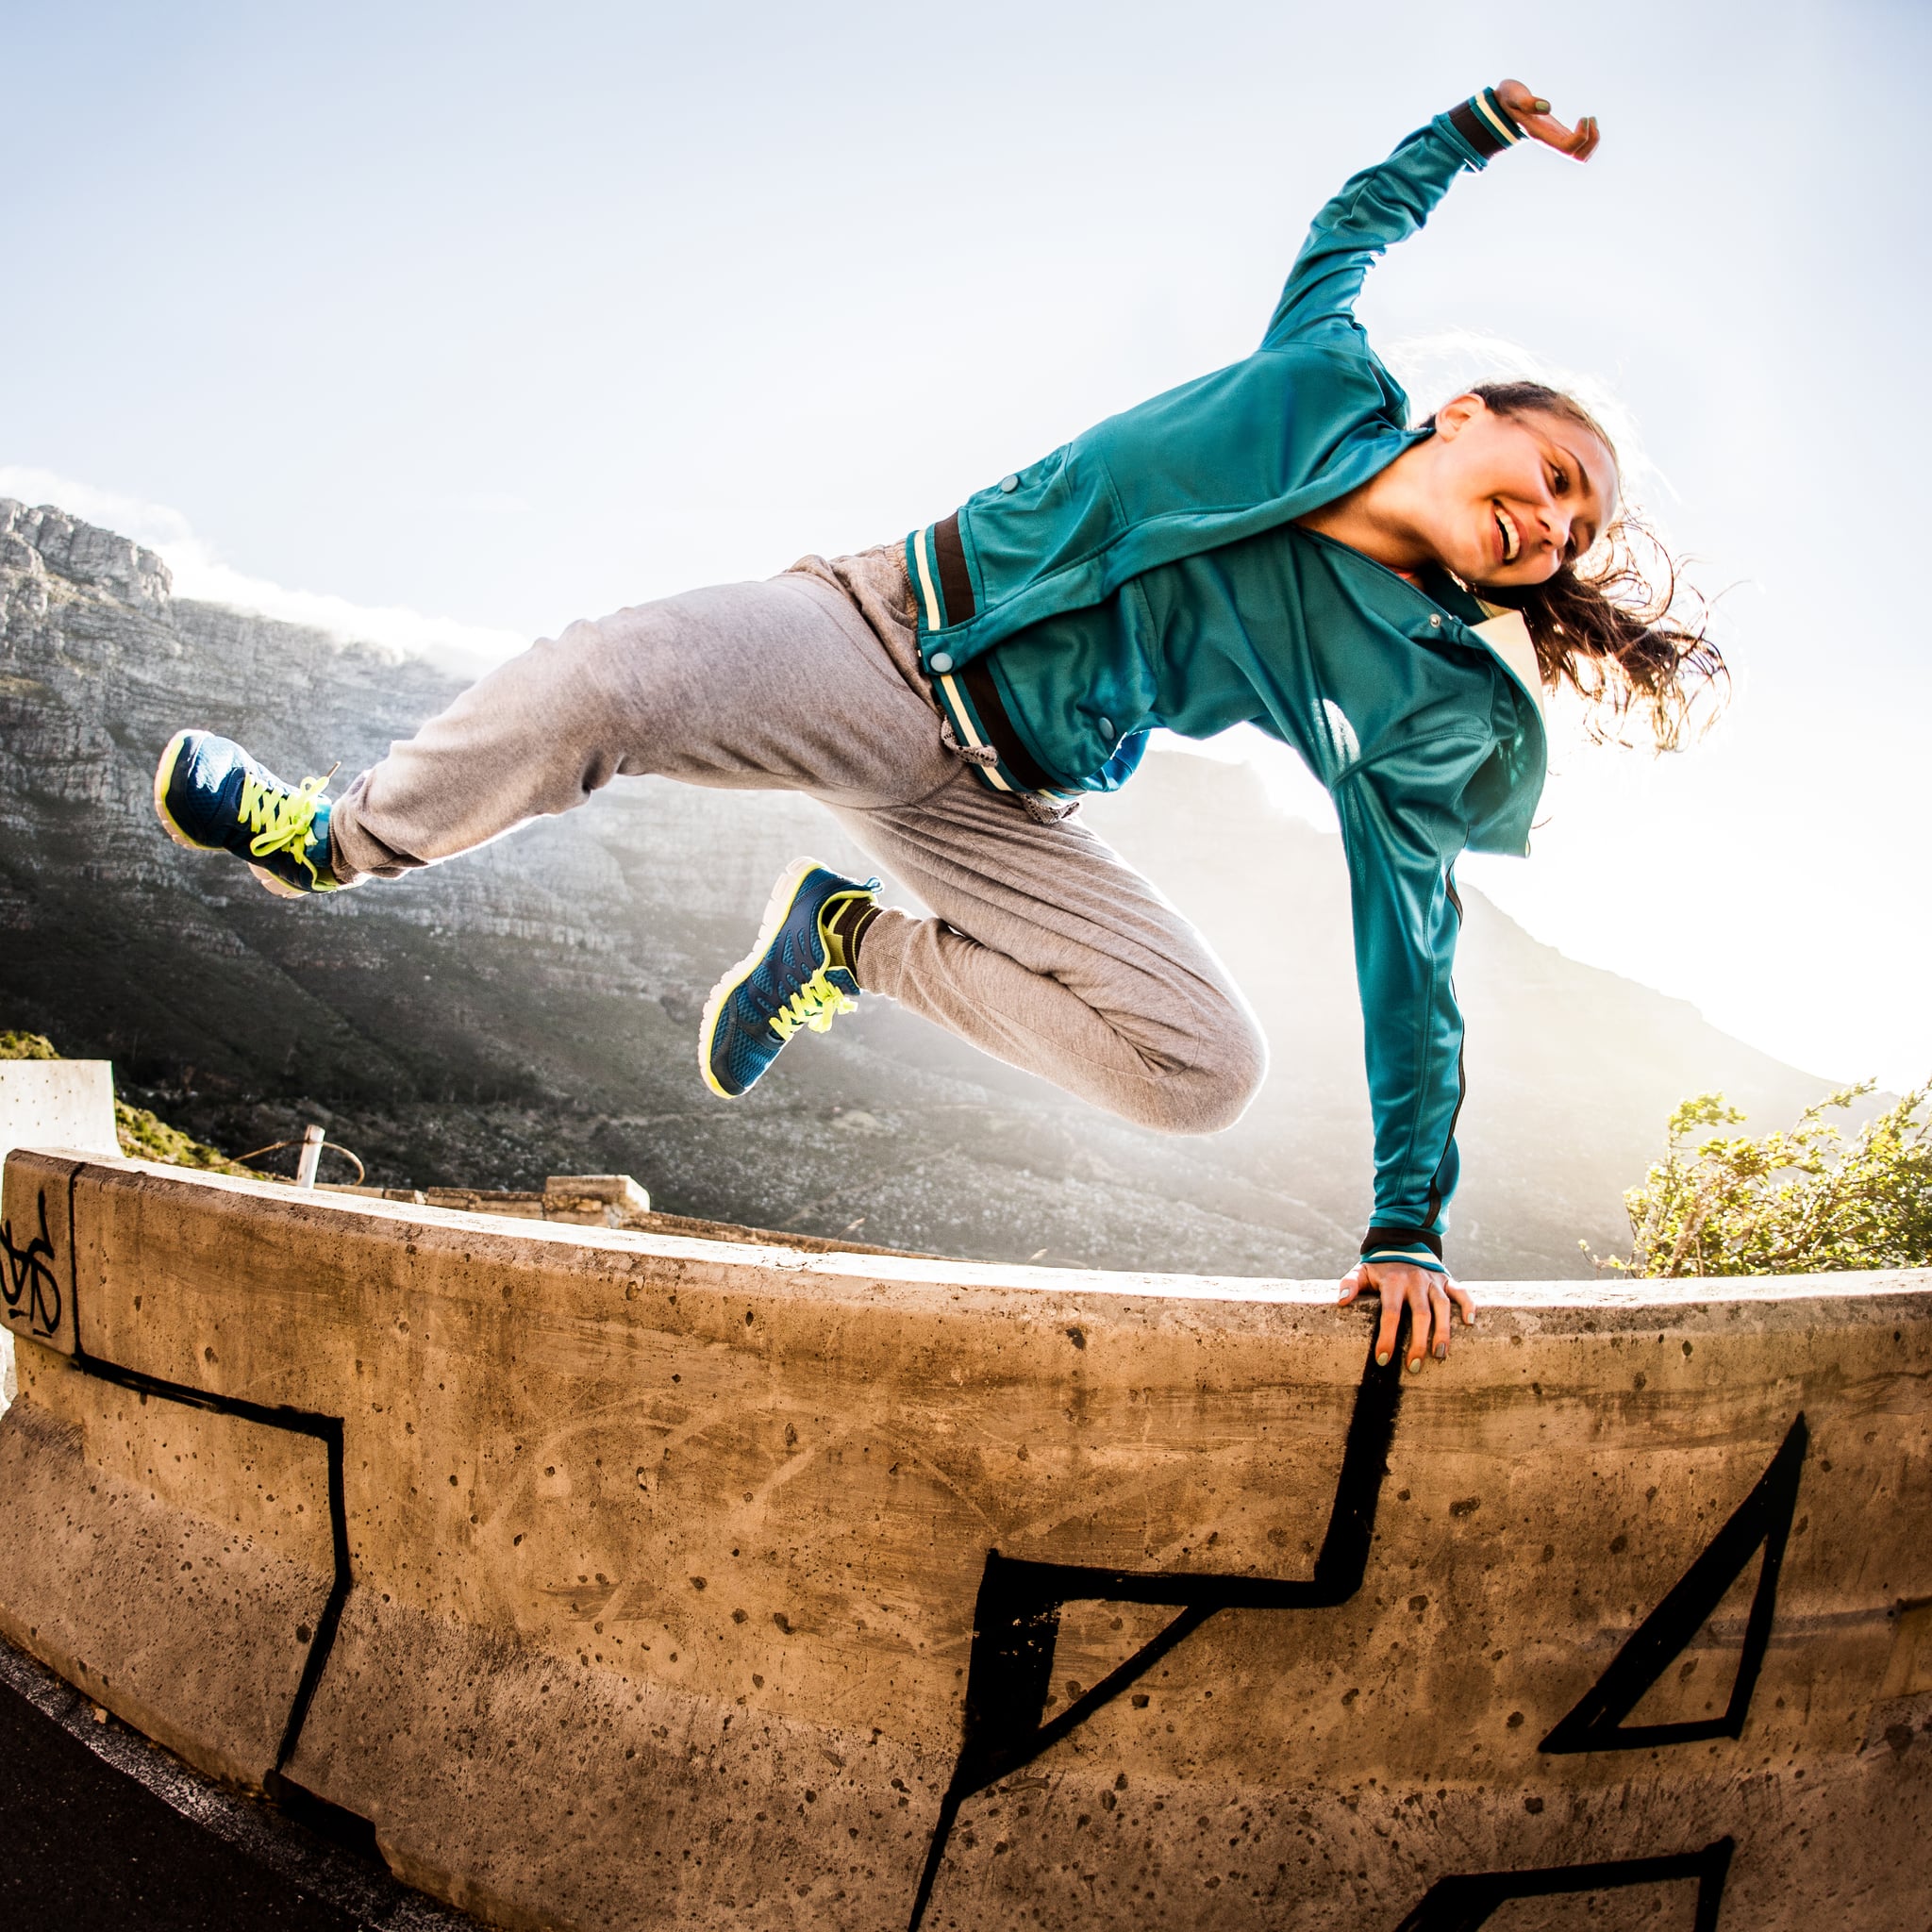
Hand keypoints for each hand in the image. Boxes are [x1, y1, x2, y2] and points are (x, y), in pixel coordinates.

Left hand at [1337, 1259, 1475, 1371]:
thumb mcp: (1361, 1271)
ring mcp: (1433, 1281)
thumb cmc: (1380, 1267)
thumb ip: (1350, 1283)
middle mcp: (1415, 1281)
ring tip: (1440, 1355)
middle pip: (1420, 1314)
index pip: (1390, 1312)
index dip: (1387, 1336)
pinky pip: (1461, 1292)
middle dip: (1418, 1342)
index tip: (1383, 1359)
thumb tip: (1341, 1301)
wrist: (1402, 1242)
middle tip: (1414, 1366)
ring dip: (1443, 1331)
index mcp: (1393, 1281)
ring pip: (1442, 1306)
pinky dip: (1468, 1305)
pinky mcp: (1447, 1280)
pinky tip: (1470, 1323)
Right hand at [1495, 80, 1599, 161]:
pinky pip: (1580, 147)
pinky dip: (1590, 137)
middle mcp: (1550, 142)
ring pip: (1581, 156)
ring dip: (1593, 140)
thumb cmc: (1509, 99)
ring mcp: (1556, 141)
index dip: (1582, 135)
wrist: (1505, 108)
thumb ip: (1526, 101)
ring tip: (1591, 120)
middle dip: (1592, 140)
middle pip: (1578, 156)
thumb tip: (1547, 108)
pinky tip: (1587, 121)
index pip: (1567, 147)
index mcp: (1542, 135)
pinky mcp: (1560, 135)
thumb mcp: (1512, 95)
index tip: (1584, 117)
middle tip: (1590, 119)